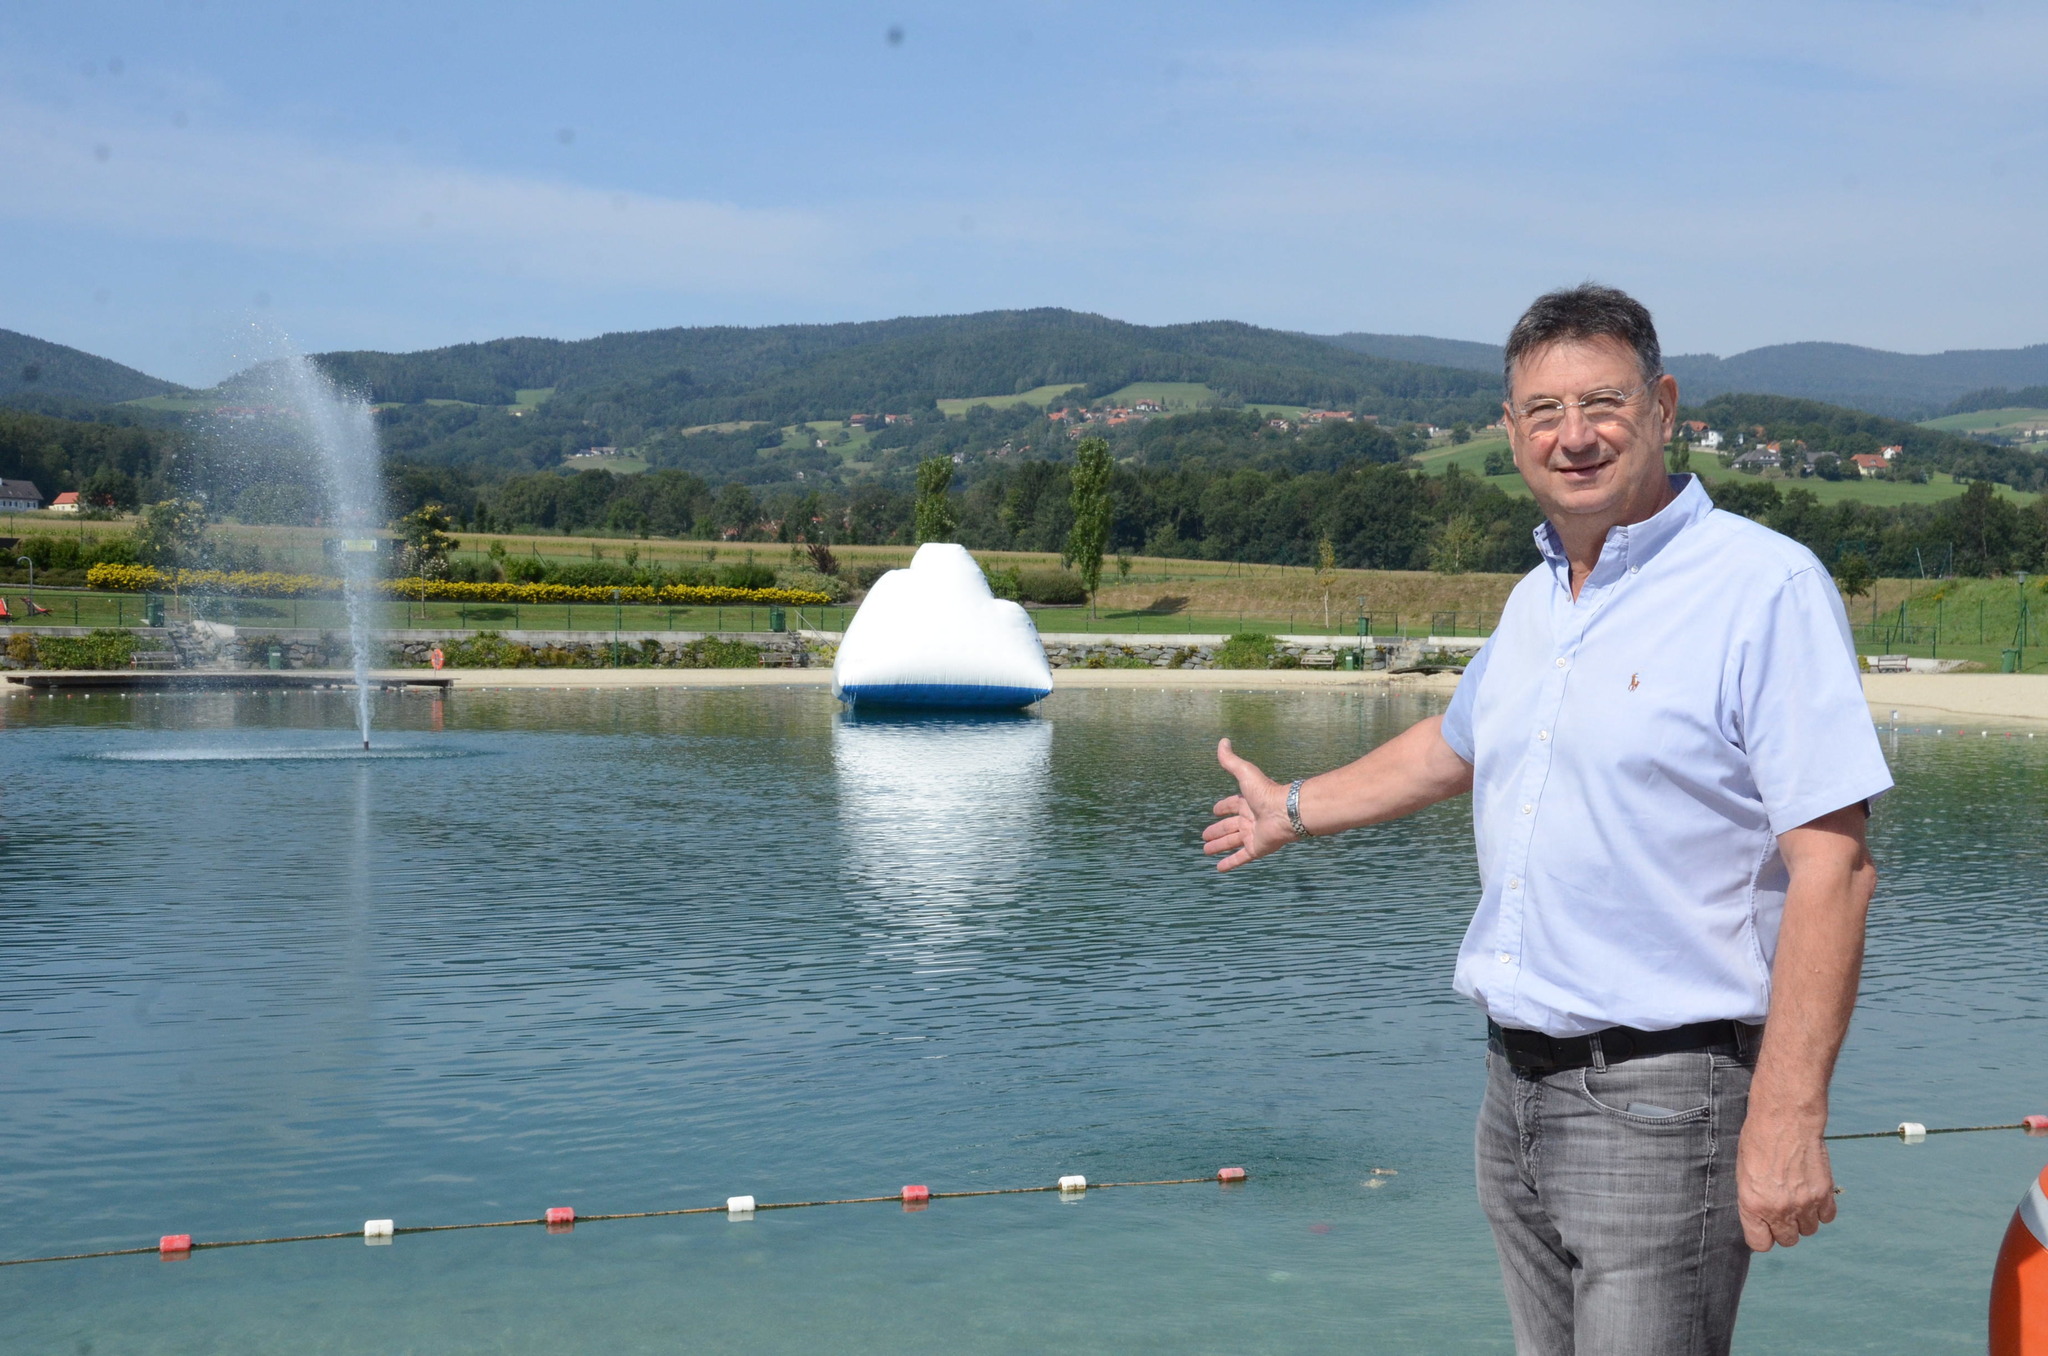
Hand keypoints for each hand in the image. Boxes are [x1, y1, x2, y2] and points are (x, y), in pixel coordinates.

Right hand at [1202, 738, 1293, 871]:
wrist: (1286, 812)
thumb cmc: (1266, 792)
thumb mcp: (1245, 773)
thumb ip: (1231, 760)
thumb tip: (1222, 741)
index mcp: (1247, 802)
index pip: (1232, 805)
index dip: (1223, 807)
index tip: (1214, 810)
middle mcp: (1249, 819)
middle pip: (1229, 826)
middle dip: (1216, 831)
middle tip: (1204, 836)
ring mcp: (1252, 835)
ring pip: (1231, 842)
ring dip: (1219, 847)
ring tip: (1205, 850)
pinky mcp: (1256, 849)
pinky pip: (1240, 858)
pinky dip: (1230, 863)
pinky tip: (1219, 869)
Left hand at [1736, 1110, 1836, 1250]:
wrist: (1785, 1119)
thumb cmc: (1758, 1140)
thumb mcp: (1743, 1172)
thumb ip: (1753, 1200)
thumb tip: (1761, 1218)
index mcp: (1753, 1204)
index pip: (1760, 1244)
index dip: (1763, 1236)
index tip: (1764, 1228)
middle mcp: (1779, 1209)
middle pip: (1787, 1240)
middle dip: (1784, 1229)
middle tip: (1781, 1211)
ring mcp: (1804, 1203)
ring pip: (1809, 1231)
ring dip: (1803, 1219)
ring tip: (1797, 1198)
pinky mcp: (1824, 1194)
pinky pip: (1827, 1217)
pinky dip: (1821, 1210)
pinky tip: (1812, 1194)